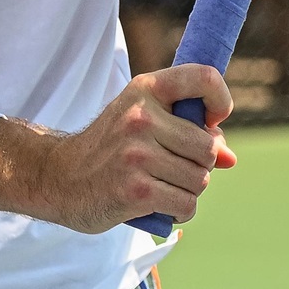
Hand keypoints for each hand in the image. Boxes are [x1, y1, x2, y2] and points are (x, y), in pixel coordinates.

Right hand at [0, 65, 236, 232]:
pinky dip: (178, 210)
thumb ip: (186, 132)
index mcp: (144, 90)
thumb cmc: (108, 148)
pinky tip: (156, 204)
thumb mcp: (140, 122)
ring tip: (158, 184)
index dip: (221, 100)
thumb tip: (229, 158)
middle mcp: (141, 117)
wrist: (59, 177)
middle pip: (208, 148)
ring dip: (187, 190)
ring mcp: (137, 154)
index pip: (204, 78)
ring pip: (199, 180)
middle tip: (169, 166)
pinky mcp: (136, 189)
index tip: (212, 120)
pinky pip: (186, 205)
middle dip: (198, 164)